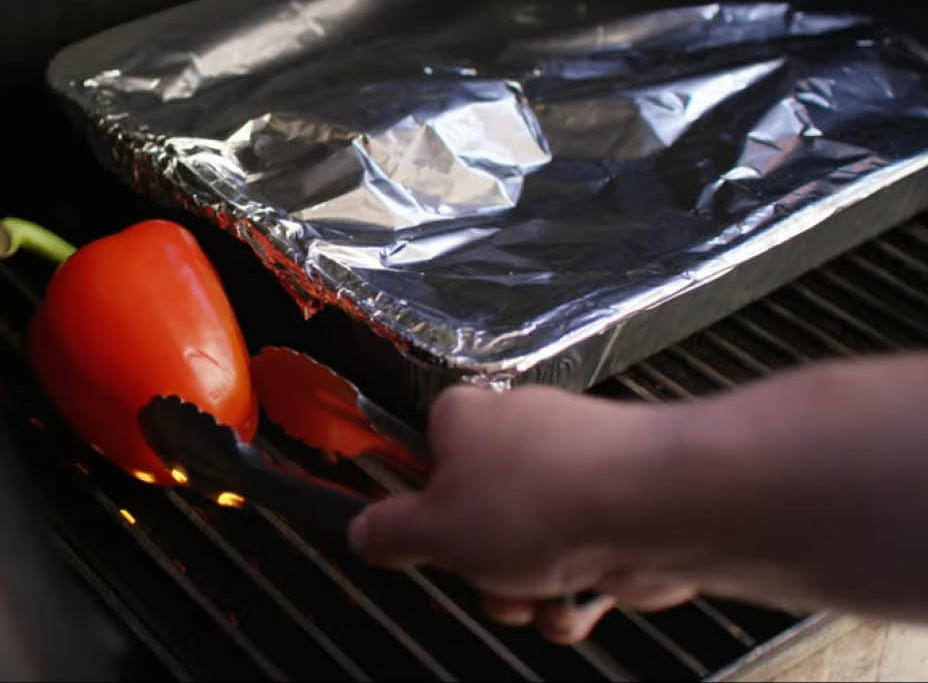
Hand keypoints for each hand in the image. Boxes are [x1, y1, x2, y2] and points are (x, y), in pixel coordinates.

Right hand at [348, 384, 695, 643]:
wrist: (654, 508)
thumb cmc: (542, 499)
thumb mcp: (432, 530)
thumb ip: (387, 533)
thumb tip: (361, 532)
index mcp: (462, 420)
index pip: (425, 465)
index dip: (425, 517)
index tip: (425, 545)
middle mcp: (519, 434)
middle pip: (478, 521)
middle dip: (484, 571)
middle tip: (489, 577)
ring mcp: (575, 469)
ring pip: (530, 553)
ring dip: (529, 593)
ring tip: (542, 591)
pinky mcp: (619, 507)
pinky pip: (579, 562)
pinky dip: (577, 591)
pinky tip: (583, 594)